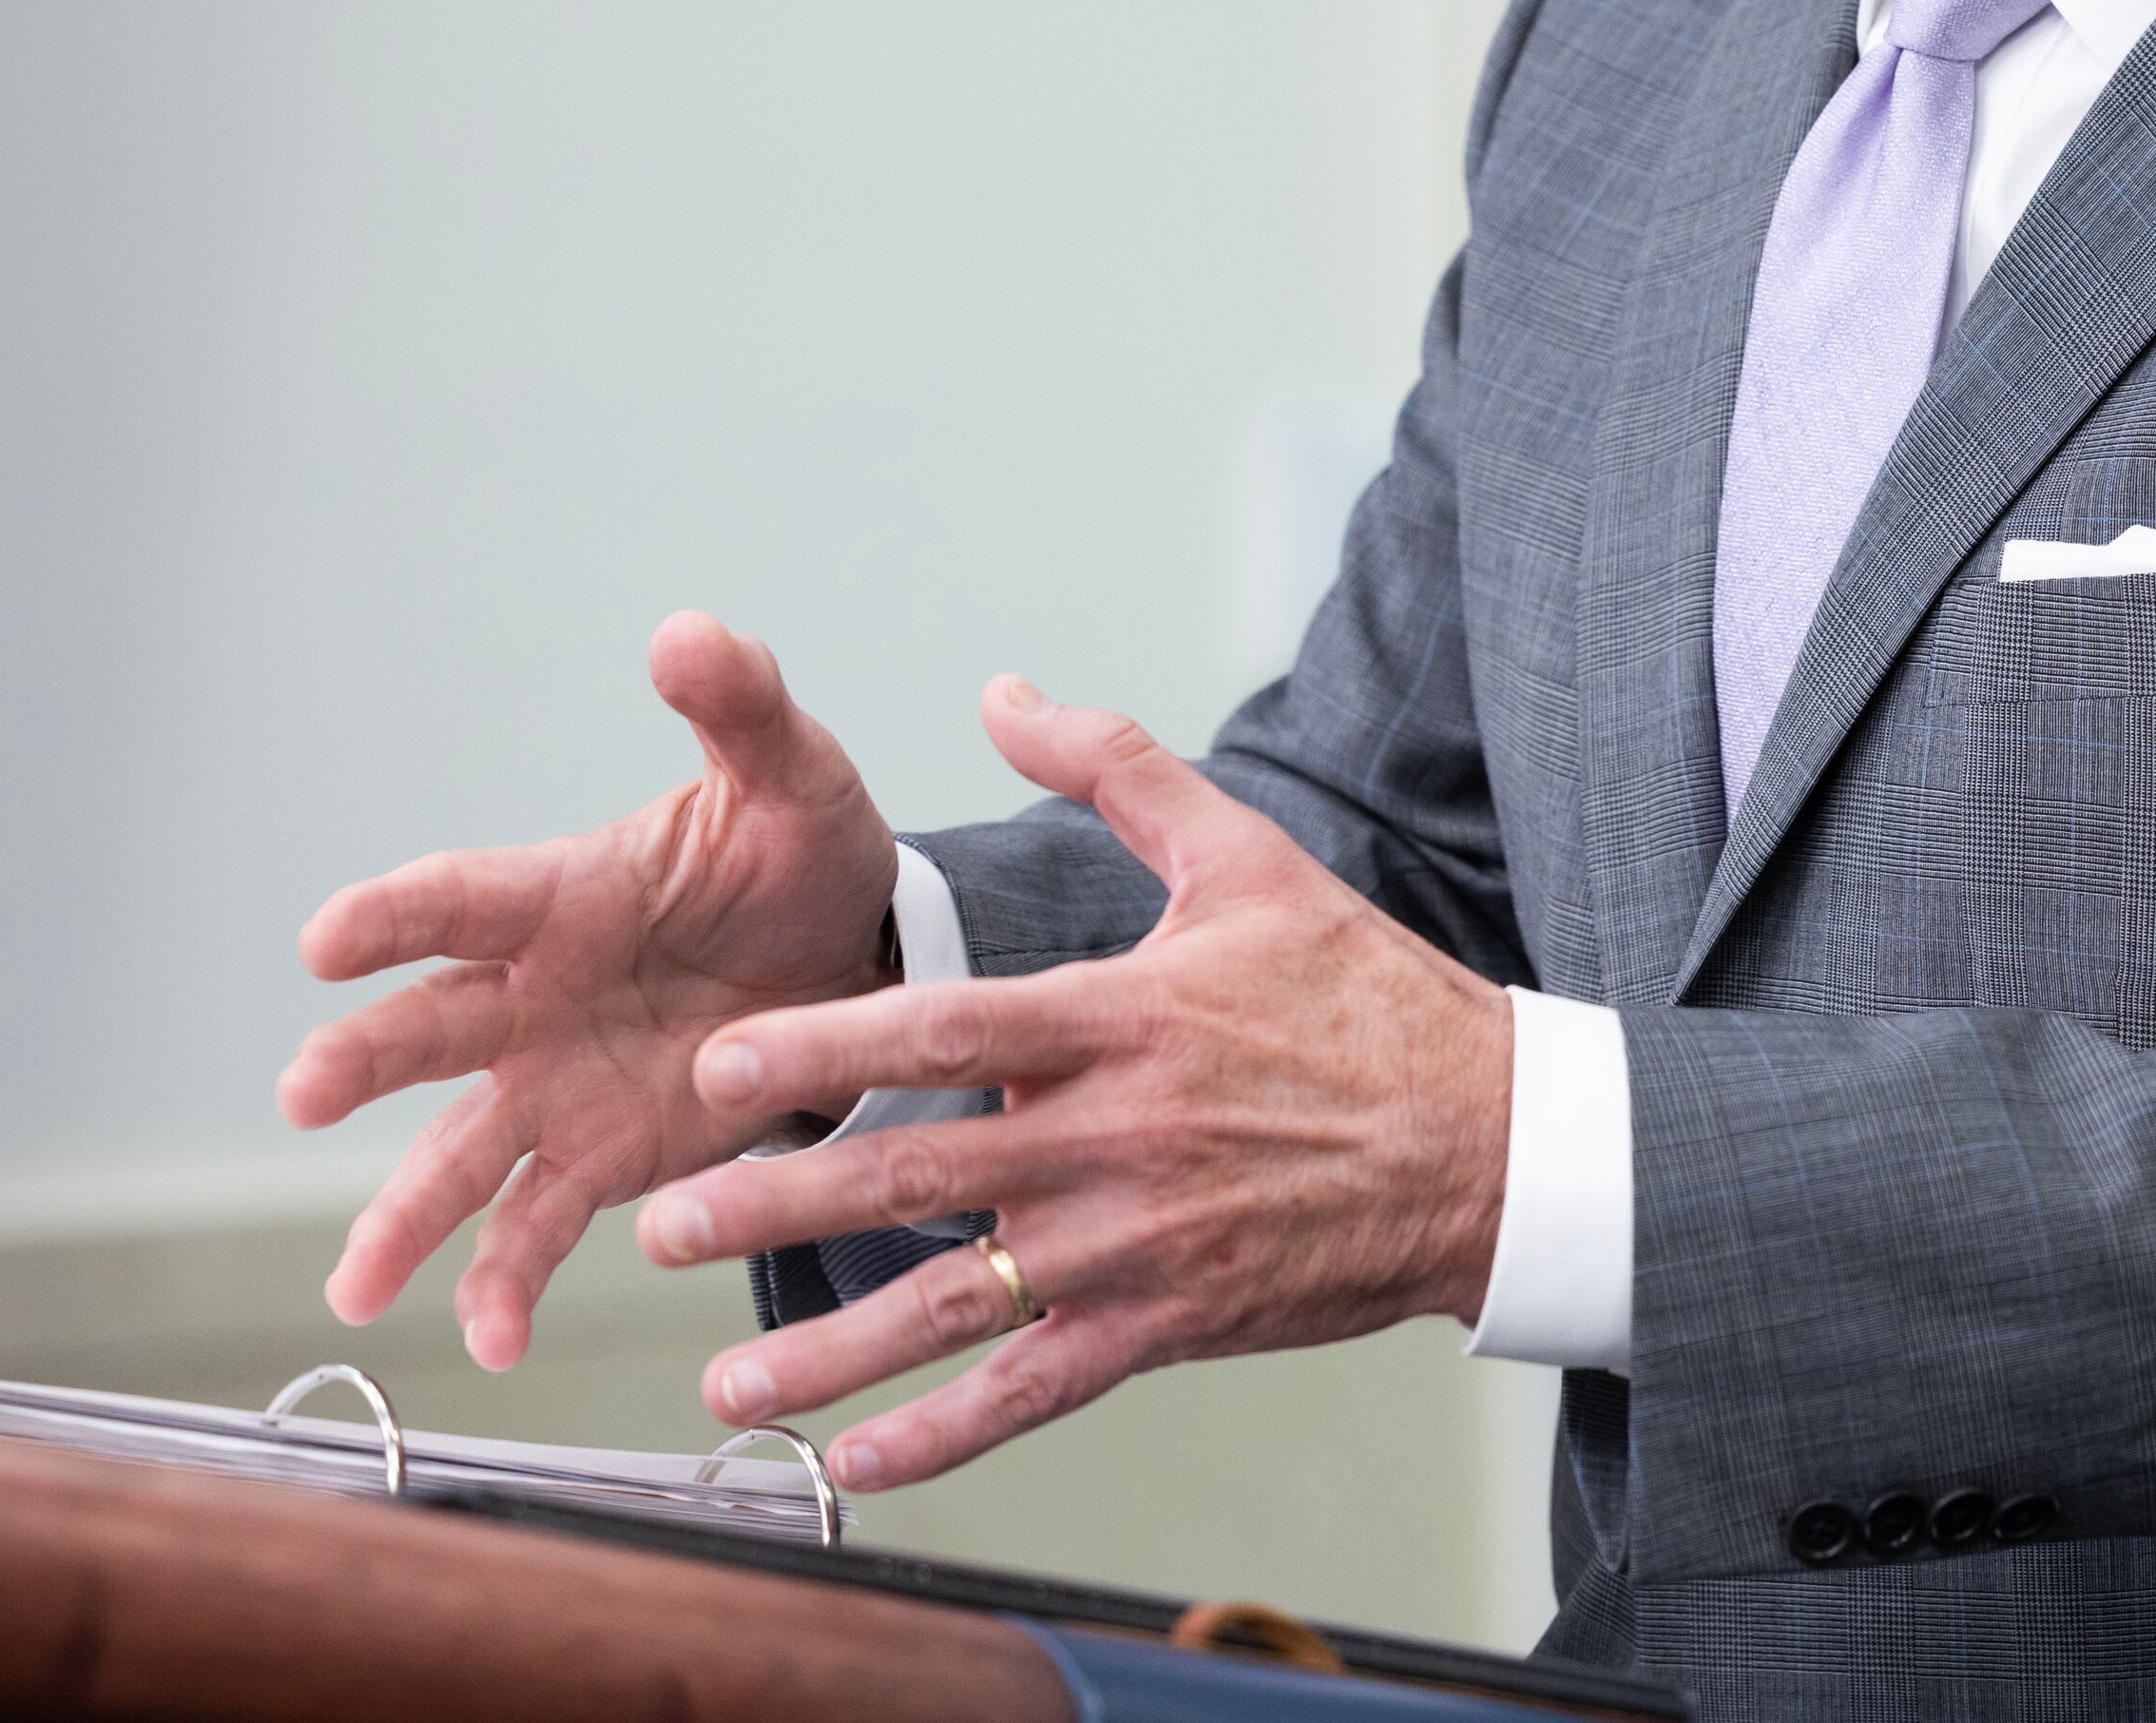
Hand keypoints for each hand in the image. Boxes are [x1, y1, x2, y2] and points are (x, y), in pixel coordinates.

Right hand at [278, 614, 898, 1367]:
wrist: (859, 956)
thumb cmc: (799, 852)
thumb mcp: (790, 777)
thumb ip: (739, 706)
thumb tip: (686, 629)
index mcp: (564, 894)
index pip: (462, 896)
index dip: (393, 914)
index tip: (325, 939)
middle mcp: (532, 997)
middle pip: (428, 1030)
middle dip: (364, 1059)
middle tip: (305, 1091)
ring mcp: (554, 1086)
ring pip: (455, 1154)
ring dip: (401, 1219)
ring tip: (354, 1293)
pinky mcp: (598, 1160)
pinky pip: (533, 1227)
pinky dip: (505, 1284)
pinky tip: (487, 1341)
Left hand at [626, 676, 1515, 1493]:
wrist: (1494, 1142)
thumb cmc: (1368, 998)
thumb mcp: (1252, 860)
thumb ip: (1119, 770)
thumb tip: (1006, 693)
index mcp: (1127, 1020)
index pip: (948, 1033)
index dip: (824, 1052)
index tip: (719, 1068)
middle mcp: (1119, 1139)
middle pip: (921, 1176)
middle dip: (780, 1205)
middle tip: (661, 1224)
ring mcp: (1142, 1245)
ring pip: (957, 1305)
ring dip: (831, 1350)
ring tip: (722, 1379)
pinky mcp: (1171, 1325)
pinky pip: (1036, 1391)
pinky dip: (942, 1437)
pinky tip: (856, 1462)